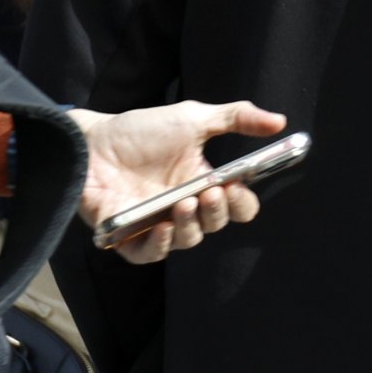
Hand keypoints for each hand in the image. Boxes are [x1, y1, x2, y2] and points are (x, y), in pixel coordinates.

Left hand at [73, 99, 287, 265]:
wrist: (90, 141)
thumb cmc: (140, 130)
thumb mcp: (192, 118)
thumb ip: (236, 117)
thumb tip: (280, 122)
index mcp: (203, 183)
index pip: (236, 206)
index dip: (242, 203)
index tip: (238, 187)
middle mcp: (183, 208)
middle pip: (215, 224)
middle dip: (218, 211)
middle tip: (211, 191)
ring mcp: (156, 224)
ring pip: (188, 241)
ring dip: (192, 225)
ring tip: (184, 202)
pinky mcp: (127, 237)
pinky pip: (149, 255)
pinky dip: (159, 246)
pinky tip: (163, 228)